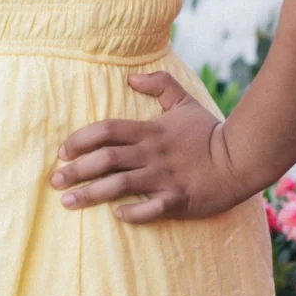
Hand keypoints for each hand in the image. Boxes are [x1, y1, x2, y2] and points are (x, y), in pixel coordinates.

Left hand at [49, 70, 249, 223]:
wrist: (241, 157)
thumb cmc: (209, 131)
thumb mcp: (184, 101)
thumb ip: (159, 85)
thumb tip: (131, 78)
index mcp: (149, 131)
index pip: (106, 130)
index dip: (80, 139)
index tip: (61, 151)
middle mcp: (151, 154)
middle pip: (105, 159)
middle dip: (76, 170)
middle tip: (53, 181)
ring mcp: (164, 178)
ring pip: (120, 184)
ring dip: (91, 194)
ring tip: (68, 203)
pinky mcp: (178, 200)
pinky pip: (152, 208)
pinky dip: (133, 212)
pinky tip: (116, 216)